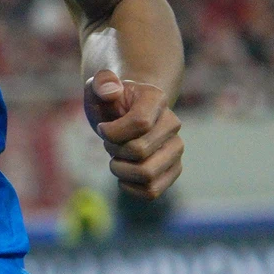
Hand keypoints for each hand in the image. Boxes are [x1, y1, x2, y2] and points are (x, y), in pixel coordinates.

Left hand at [84, 70, 182, 199]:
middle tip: (109, 144)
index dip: (113, 131)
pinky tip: (123, 175)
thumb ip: (101, 83)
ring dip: (121, 171)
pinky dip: (130, 187)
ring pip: (148, 175)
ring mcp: (176, 149)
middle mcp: (172, 124)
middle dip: (114, 150)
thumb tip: (111, 90)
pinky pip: (152, 191)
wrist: (123, 115)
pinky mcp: (173, 170)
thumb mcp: (98, 88)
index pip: (139, 124)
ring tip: (116, 160)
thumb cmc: (108, 102)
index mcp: (156, 99)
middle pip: (140, 152)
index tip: (102, 128)